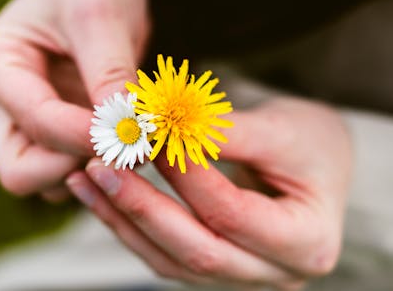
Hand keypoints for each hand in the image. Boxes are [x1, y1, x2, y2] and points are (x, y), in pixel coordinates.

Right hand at [0, 0, 148, 200]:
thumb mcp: (101, 17)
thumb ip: (111, 75)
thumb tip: (128, 132)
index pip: (34, 119)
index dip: (84, 135)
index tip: (132, 135)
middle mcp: (2, 103)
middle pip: (21, 171)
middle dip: (76, 166)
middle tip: (127, 149)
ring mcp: (27, 123)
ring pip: (48, 180)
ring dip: (91, 171)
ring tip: (134, 142)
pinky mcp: (55, 134)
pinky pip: (71, 171)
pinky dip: (100, 167)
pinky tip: (131, 144)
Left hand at [67, 97, 351, 289]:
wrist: (314, 160)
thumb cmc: (309, 143)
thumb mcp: (281, 129)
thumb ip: (224, 133)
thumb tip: (160, 127)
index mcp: (306, 243)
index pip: (230, 212)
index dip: (185, 174)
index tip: (146, 134)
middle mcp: (275, 273)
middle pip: (197, 251)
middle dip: (141, 206)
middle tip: (99, 165)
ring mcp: (240, 275)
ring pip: (171, 259)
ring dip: (123, 218)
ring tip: (86, 177)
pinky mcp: (212, 263)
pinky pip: (163, 253)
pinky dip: (130, 224)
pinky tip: (101, 194)